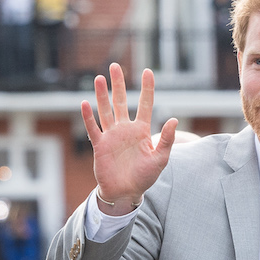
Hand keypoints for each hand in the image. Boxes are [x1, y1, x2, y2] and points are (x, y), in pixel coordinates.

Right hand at [81, 63, 177, 212]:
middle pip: (121, 101)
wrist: (126, 193)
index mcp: (142, 130)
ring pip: (106, 111)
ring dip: (102, 95)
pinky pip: (93, 128)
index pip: (146, 104)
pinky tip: (84, 104)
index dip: (147, 88)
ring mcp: (112, 136)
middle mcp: (126, 129)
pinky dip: (89, 117)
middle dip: (118, 84)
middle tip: (115, 65)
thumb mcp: (160, 159)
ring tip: (99, 78)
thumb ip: (167, 140)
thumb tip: (174, 120)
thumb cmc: (144, 177)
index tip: (148, 71)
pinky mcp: (100, 146)